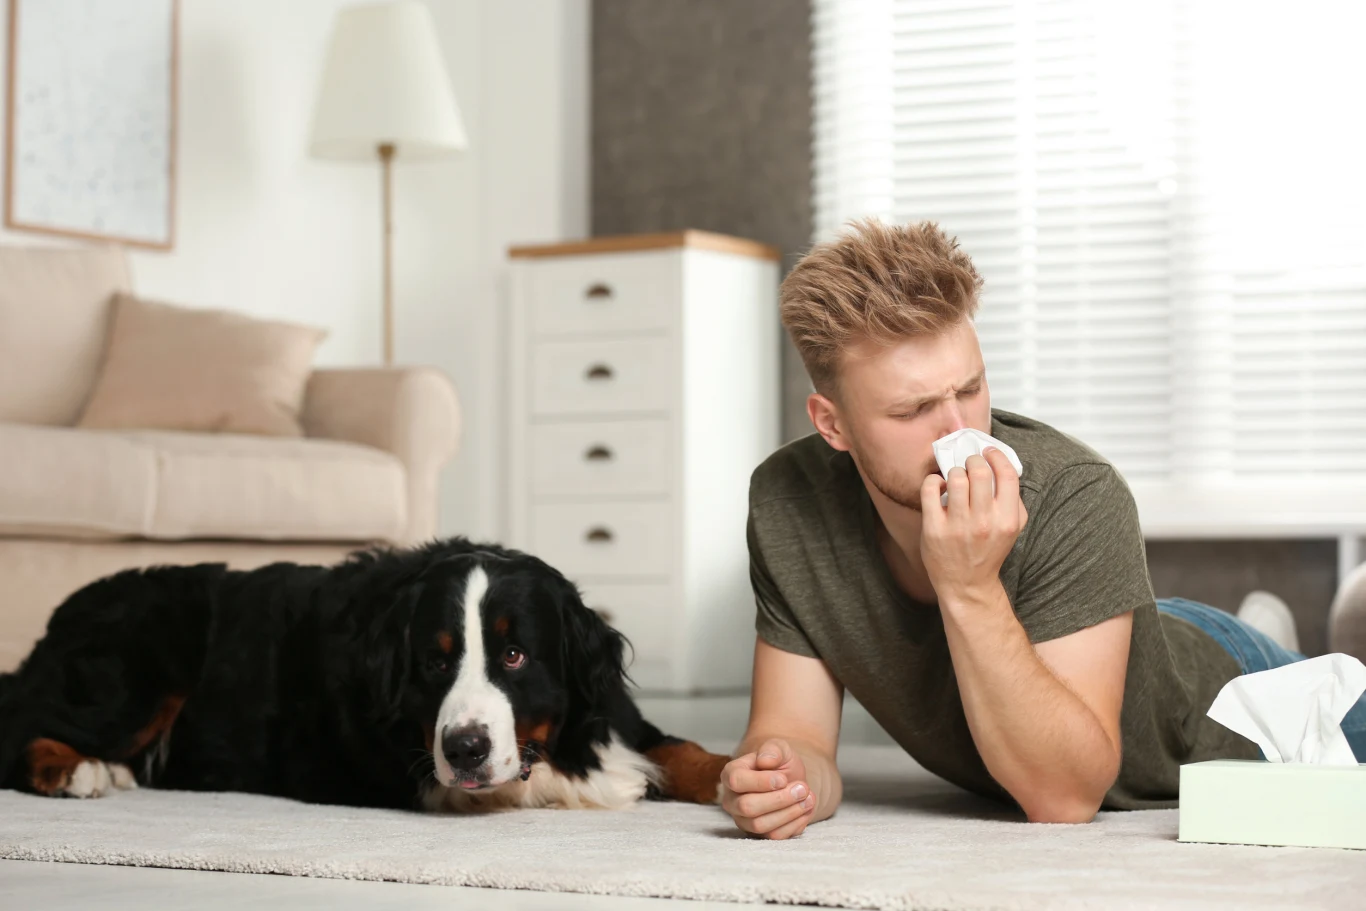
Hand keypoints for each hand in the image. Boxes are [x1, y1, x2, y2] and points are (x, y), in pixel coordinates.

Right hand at [719, 739, 816, 838]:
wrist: (790, 781)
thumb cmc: (779, 763)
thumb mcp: (779, 748)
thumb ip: (772, 750)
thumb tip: (765, 761)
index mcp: (731, 774)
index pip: (737, 781)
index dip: (761, 781)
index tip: (783, 779)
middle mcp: (731, 800)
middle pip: (747, 807)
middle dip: (779, 799)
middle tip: (802, 788)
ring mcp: (743, 820)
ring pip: (760, 825)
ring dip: (789, 812)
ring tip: (808, 798)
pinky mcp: (759, 835)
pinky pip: (774, 836)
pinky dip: (794, 823)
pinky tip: (806, 809)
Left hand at [920, 447, 1027, 600]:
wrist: (967, 584)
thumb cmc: (989, 551)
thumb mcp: (1012, 528)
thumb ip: (1013, 500)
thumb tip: (1001, 467)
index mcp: (1007, 519)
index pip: (1007, 475)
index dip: (996, 456)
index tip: (988, 452)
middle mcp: (984, 522)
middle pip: (979, 471)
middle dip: (973, 460)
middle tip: (969, 464)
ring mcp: (958, 526)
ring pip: (955, 477)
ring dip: (954, 472)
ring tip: (954, 479)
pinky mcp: (934, 529)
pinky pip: (930, 489)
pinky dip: (933, 481)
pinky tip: (938, 486)